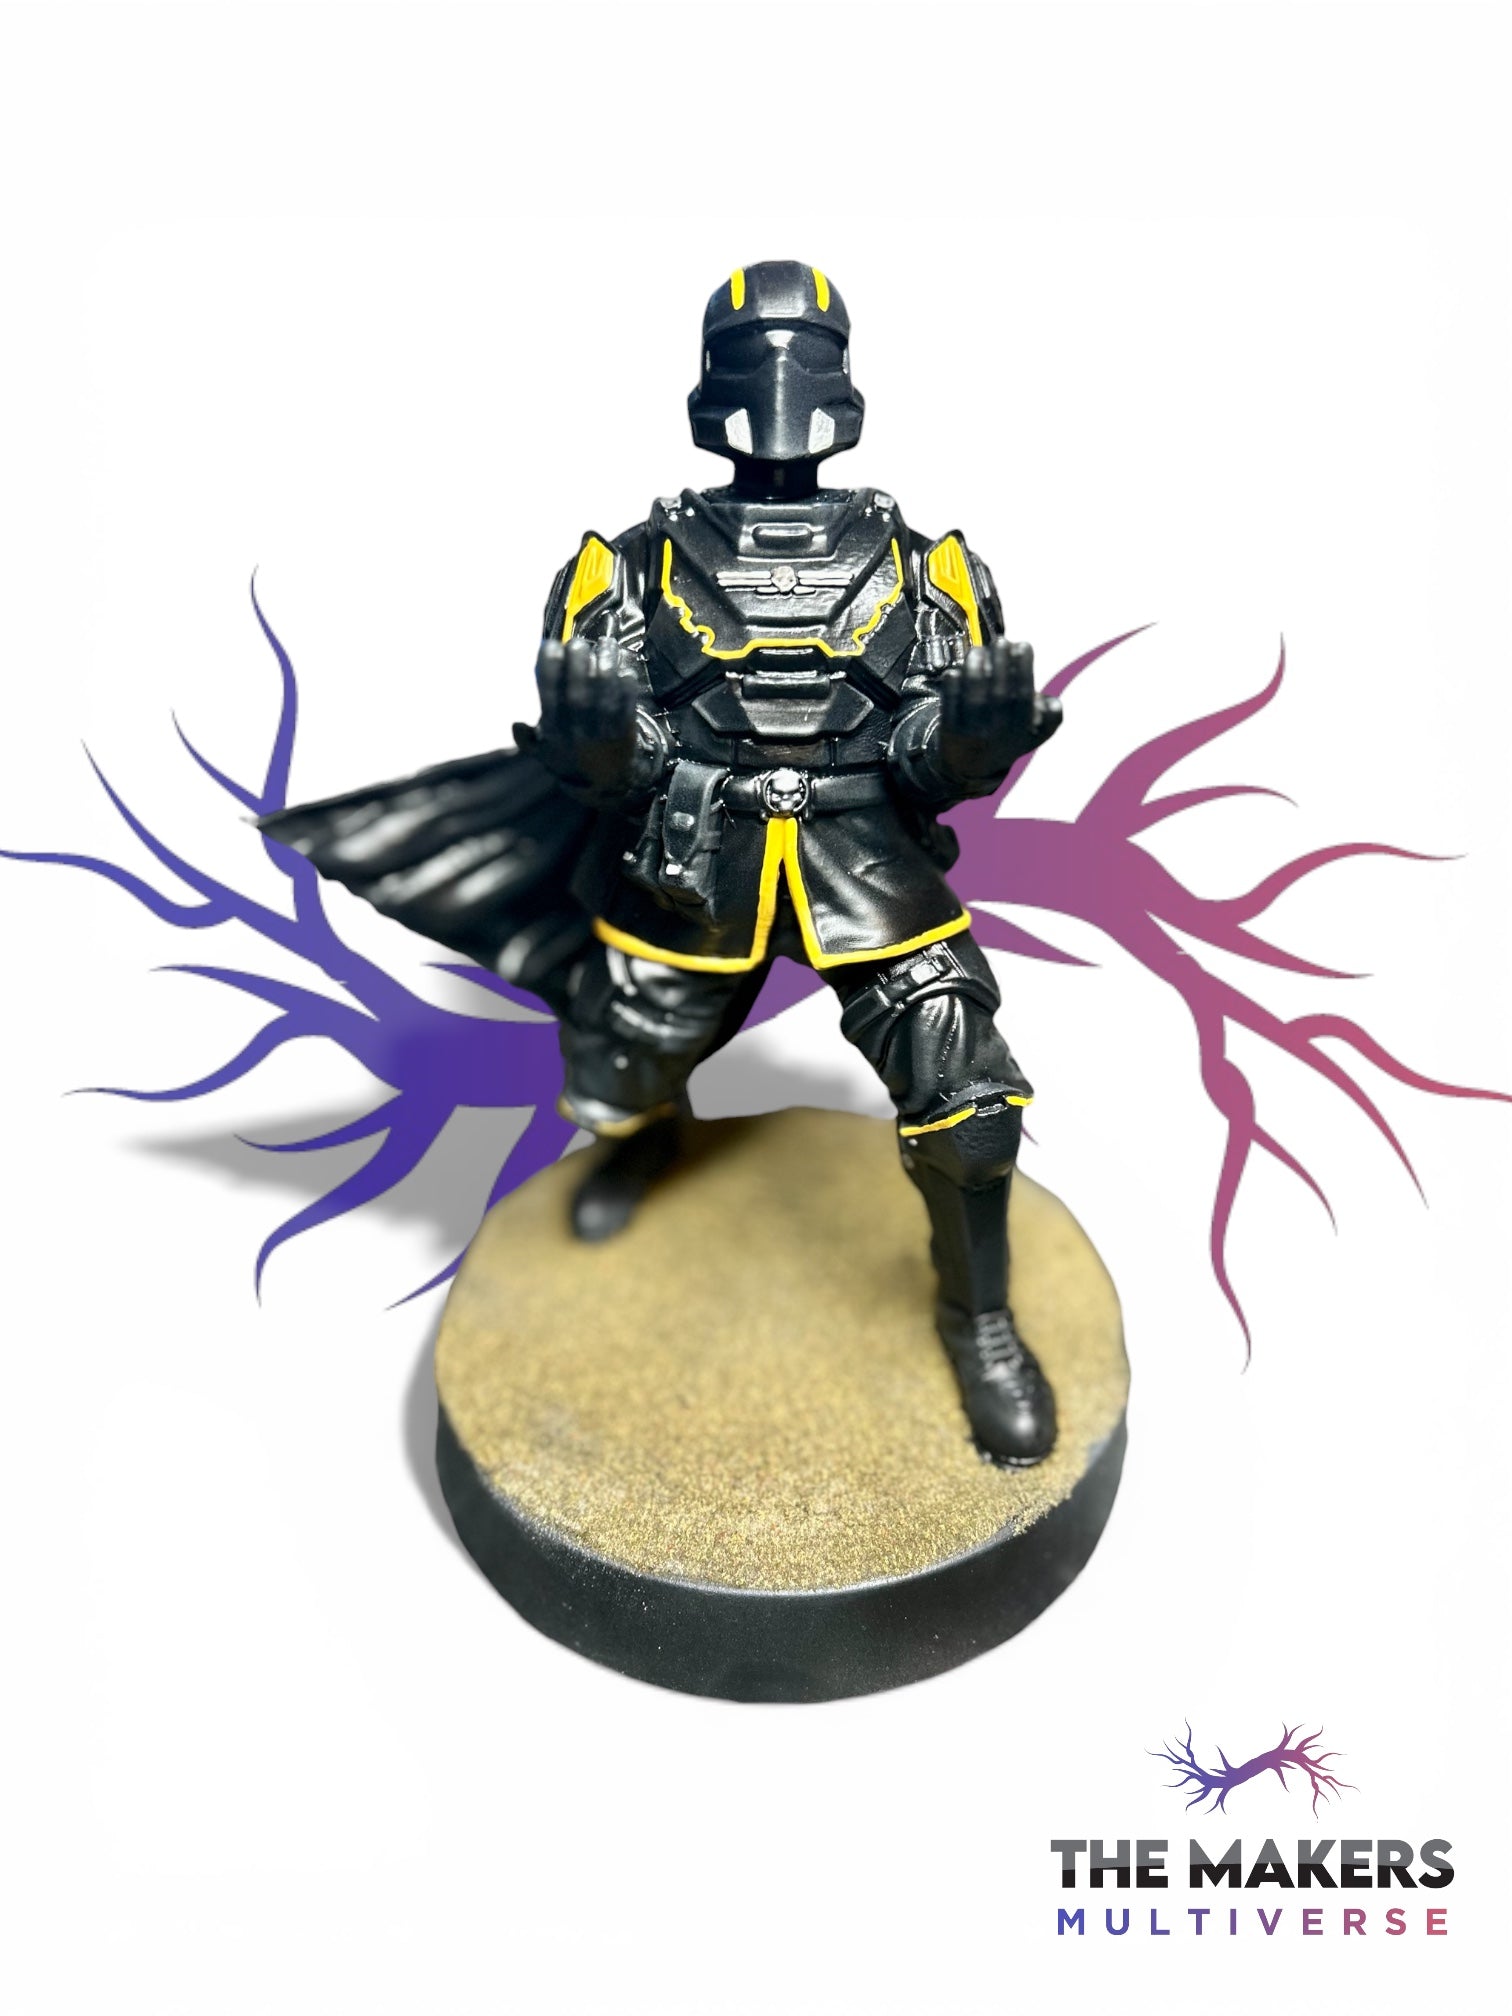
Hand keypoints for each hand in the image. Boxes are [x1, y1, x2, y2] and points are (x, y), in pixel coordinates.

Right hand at [531, 635, 638, 793]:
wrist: (607, 786)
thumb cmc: (571, 762)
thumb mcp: (544, 755)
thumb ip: (528, 740)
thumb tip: (515, 725)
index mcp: (555, 732)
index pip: (549, 697)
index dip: (548, 670)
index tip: (550, 645)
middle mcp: (578, 733)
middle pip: (577, 694)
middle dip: (577, 665)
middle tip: (578, 642)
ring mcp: (602, 734)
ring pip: (603, 696)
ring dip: (605, 667)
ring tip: (605, 644)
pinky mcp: (625, 733)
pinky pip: (626, 706)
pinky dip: (626, 686)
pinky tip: (624, 668)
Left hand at [938, 639, 1060, 783]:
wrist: (970, 769)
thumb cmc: (1007, 738)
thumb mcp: (1035, 735)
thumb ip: (1049, 717)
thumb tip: (1045, 700)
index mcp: (1021, 734)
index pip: (1024, 696)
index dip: (1024, 668)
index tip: (1023, 644)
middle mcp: (997, 737)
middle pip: (1000, 695)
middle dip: (1002, 663)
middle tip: (1002, 641)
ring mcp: (973, 735)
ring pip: (975, 698)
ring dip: (976, 669)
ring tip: (978, 651)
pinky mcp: (950, 733)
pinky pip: (950, 705)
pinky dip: (953, 685)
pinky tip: (957, 670)